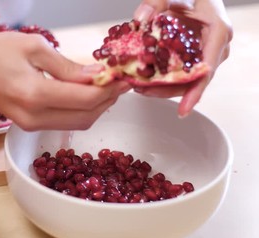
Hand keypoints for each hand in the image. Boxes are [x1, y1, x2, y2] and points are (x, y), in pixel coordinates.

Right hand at [0, 24, 130, 129]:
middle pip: (86, 117)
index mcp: (35, 94)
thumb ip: (69, 66)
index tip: (124, 77)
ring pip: (76, 123)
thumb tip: (98, 74)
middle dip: (107, 100)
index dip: (110, 89)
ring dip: (95, 107)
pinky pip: (62, 123)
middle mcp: (33, 117)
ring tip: (105, 85)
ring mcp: (29, 125)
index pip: (86, 98)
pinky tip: (84, 93)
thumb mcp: (36, 47)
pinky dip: (79, 111)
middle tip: (119, 81)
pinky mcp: (27, 125)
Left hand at [133, 0, 232, 116]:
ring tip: (138, 85)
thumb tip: (140, 19)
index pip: (206, 69)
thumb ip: (155, 3)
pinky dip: (164, 76)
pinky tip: (145, 77)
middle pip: (194, 79)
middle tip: (141, 90)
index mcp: (217, 32)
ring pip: (187, 79)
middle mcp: (216, 46)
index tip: (184, 109)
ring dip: (163, 85)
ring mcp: (206, 51)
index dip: (194, 92)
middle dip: (168, 90)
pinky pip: (182, 71)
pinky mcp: (195, 53)